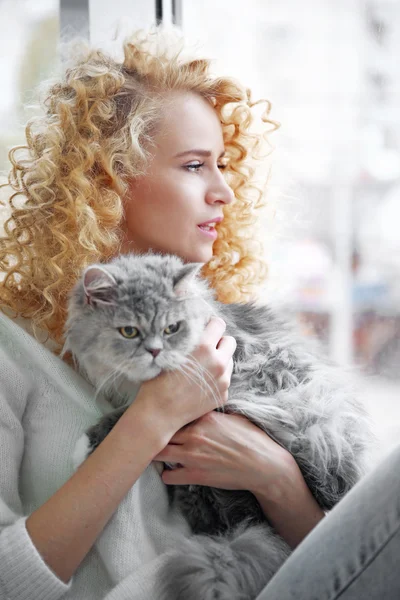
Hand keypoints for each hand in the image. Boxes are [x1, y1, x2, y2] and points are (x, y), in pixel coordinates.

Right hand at [132, 317, 236, 436]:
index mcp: (203, 348)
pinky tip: (201, 384)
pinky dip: (217, 378)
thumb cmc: (158, 381)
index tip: (206, 329)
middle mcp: (218, 362)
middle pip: (230, 341)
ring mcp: (223, 380)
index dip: (212, 325)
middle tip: (206, 348)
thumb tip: (196, 329)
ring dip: (220, 360)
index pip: (219, 324)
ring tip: (202, 368)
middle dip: (220, 342)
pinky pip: (225, 379)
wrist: (159, 413)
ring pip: (229, 361)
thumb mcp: (170, 353)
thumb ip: (187, 340)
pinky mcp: (223, 394)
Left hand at [153, 410, 294, 494]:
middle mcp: (194, 434)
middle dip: (154, 434)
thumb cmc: (251, 439)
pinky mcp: (195, 475)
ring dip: (156, 454)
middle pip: (161, 432)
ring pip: (159, 453)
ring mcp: (193, 455)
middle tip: (150, 436)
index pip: (173, 413)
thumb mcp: (232, 417)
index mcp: (204, 417)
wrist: (263, 465)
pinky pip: (168, 476)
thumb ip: (211, 414)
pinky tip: (171, 473)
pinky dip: (167, 475)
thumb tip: (200, 409)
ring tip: (156, 454)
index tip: (160, 417)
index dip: (166, 416)